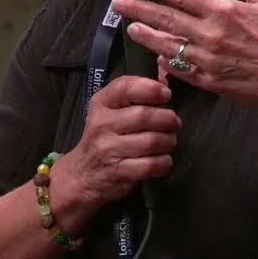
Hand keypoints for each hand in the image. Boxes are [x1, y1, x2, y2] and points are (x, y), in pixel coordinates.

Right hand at [49, 76, 179, 228]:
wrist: (83, 174)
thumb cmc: (104, 137)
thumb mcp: (110, 110)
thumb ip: (134, 94)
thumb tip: (164, 83)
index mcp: (101, 104)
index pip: (124, 87)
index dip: (151, 89)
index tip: (166, 95)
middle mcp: (102, 124)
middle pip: (143, 116)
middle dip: (168, 119)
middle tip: (174, 123)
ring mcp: (109, 150)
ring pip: (152, 141)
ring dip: (169, 141)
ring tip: (169, 141)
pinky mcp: (119, 172)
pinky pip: (152, 165)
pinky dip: (165, 161)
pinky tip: (163, 159)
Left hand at [112, 0, 257, 120]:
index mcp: (223, 10)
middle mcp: (211, 34)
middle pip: (165, 18)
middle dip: (139, 9)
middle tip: (118, 2)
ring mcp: (208, 60)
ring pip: (167, 45)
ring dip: (146, 35)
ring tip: (130, 27)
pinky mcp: (210, 82)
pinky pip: (180, 70)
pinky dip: (166, 61)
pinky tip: (155, 56)